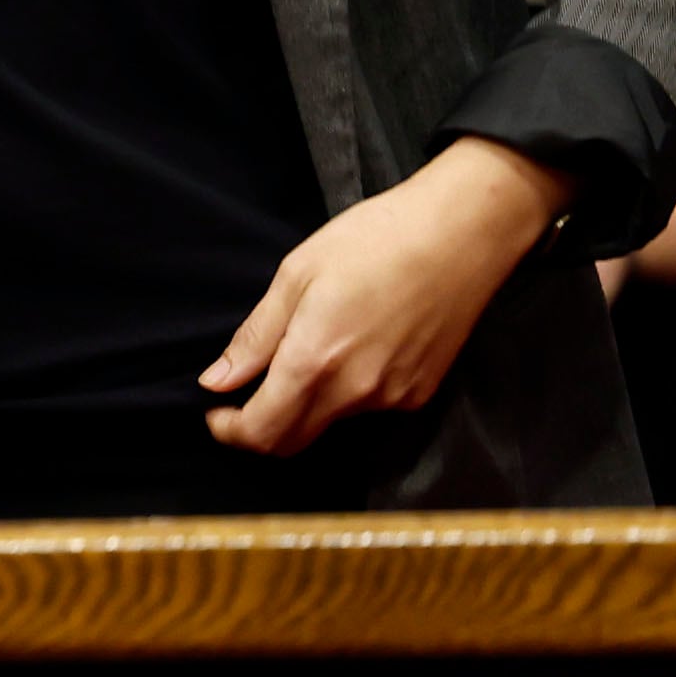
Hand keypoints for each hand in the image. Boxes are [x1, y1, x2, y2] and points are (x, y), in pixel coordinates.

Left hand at [202, 138, 570, 456]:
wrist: (460, 235)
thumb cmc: (373, 240)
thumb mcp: (296, 275)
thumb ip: (256, 338)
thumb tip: (216, 381)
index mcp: (315, 361)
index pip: (263, 432)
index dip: (231, 431)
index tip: (215, 411)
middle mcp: (355, 392)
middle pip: (294, 440)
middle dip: (260, 428)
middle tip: (243, 395)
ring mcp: (393, 397)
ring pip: (331, 421)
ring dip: (305, 405)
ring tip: (308, 348)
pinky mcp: (420, 393)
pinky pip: (368, 408)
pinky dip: (346, 393)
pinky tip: (353, 347)